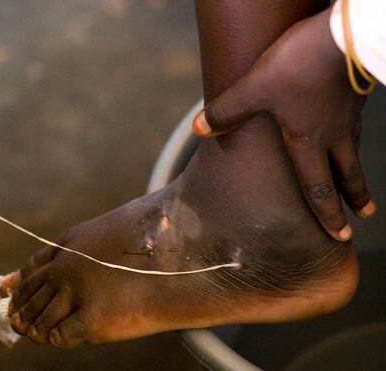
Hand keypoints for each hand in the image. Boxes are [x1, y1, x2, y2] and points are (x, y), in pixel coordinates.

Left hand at [192, 8, 374, 240]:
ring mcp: (348, 115)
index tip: (339, 235)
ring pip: (355, 151)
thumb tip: (201, 128)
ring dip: (358, 172)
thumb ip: (227, 111)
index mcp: (308, 142)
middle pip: (347, 174)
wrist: (342, 35)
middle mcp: (333, 135)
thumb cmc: (298, 66)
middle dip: (353, 198)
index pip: (319, 187)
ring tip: (362, 186)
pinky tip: (349, 129)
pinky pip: (354, 124)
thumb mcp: (254, 88)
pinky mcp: (355, 94)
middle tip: (362, 217)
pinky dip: (353, 138)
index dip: (328, 213)